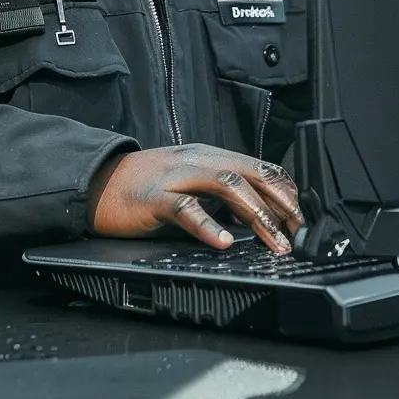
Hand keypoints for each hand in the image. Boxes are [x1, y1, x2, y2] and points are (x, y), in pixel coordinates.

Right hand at [87, 143, 304, 253]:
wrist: (96, 183)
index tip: (302, 219)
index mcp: (211, 156)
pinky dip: (209, 225)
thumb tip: (258, 218)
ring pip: (228, 185)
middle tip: (299, 231)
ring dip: (257, 214)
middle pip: (252, 173)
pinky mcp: (155, 197)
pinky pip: (186, 209)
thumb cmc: (144, 187)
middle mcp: (199, 160)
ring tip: (274, 241)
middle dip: (281, 202)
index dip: (286, 192)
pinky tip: (224, 241)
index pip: (261, 167)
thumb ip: (220, 195)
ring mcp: (178, 176)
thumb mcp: (190, 183)